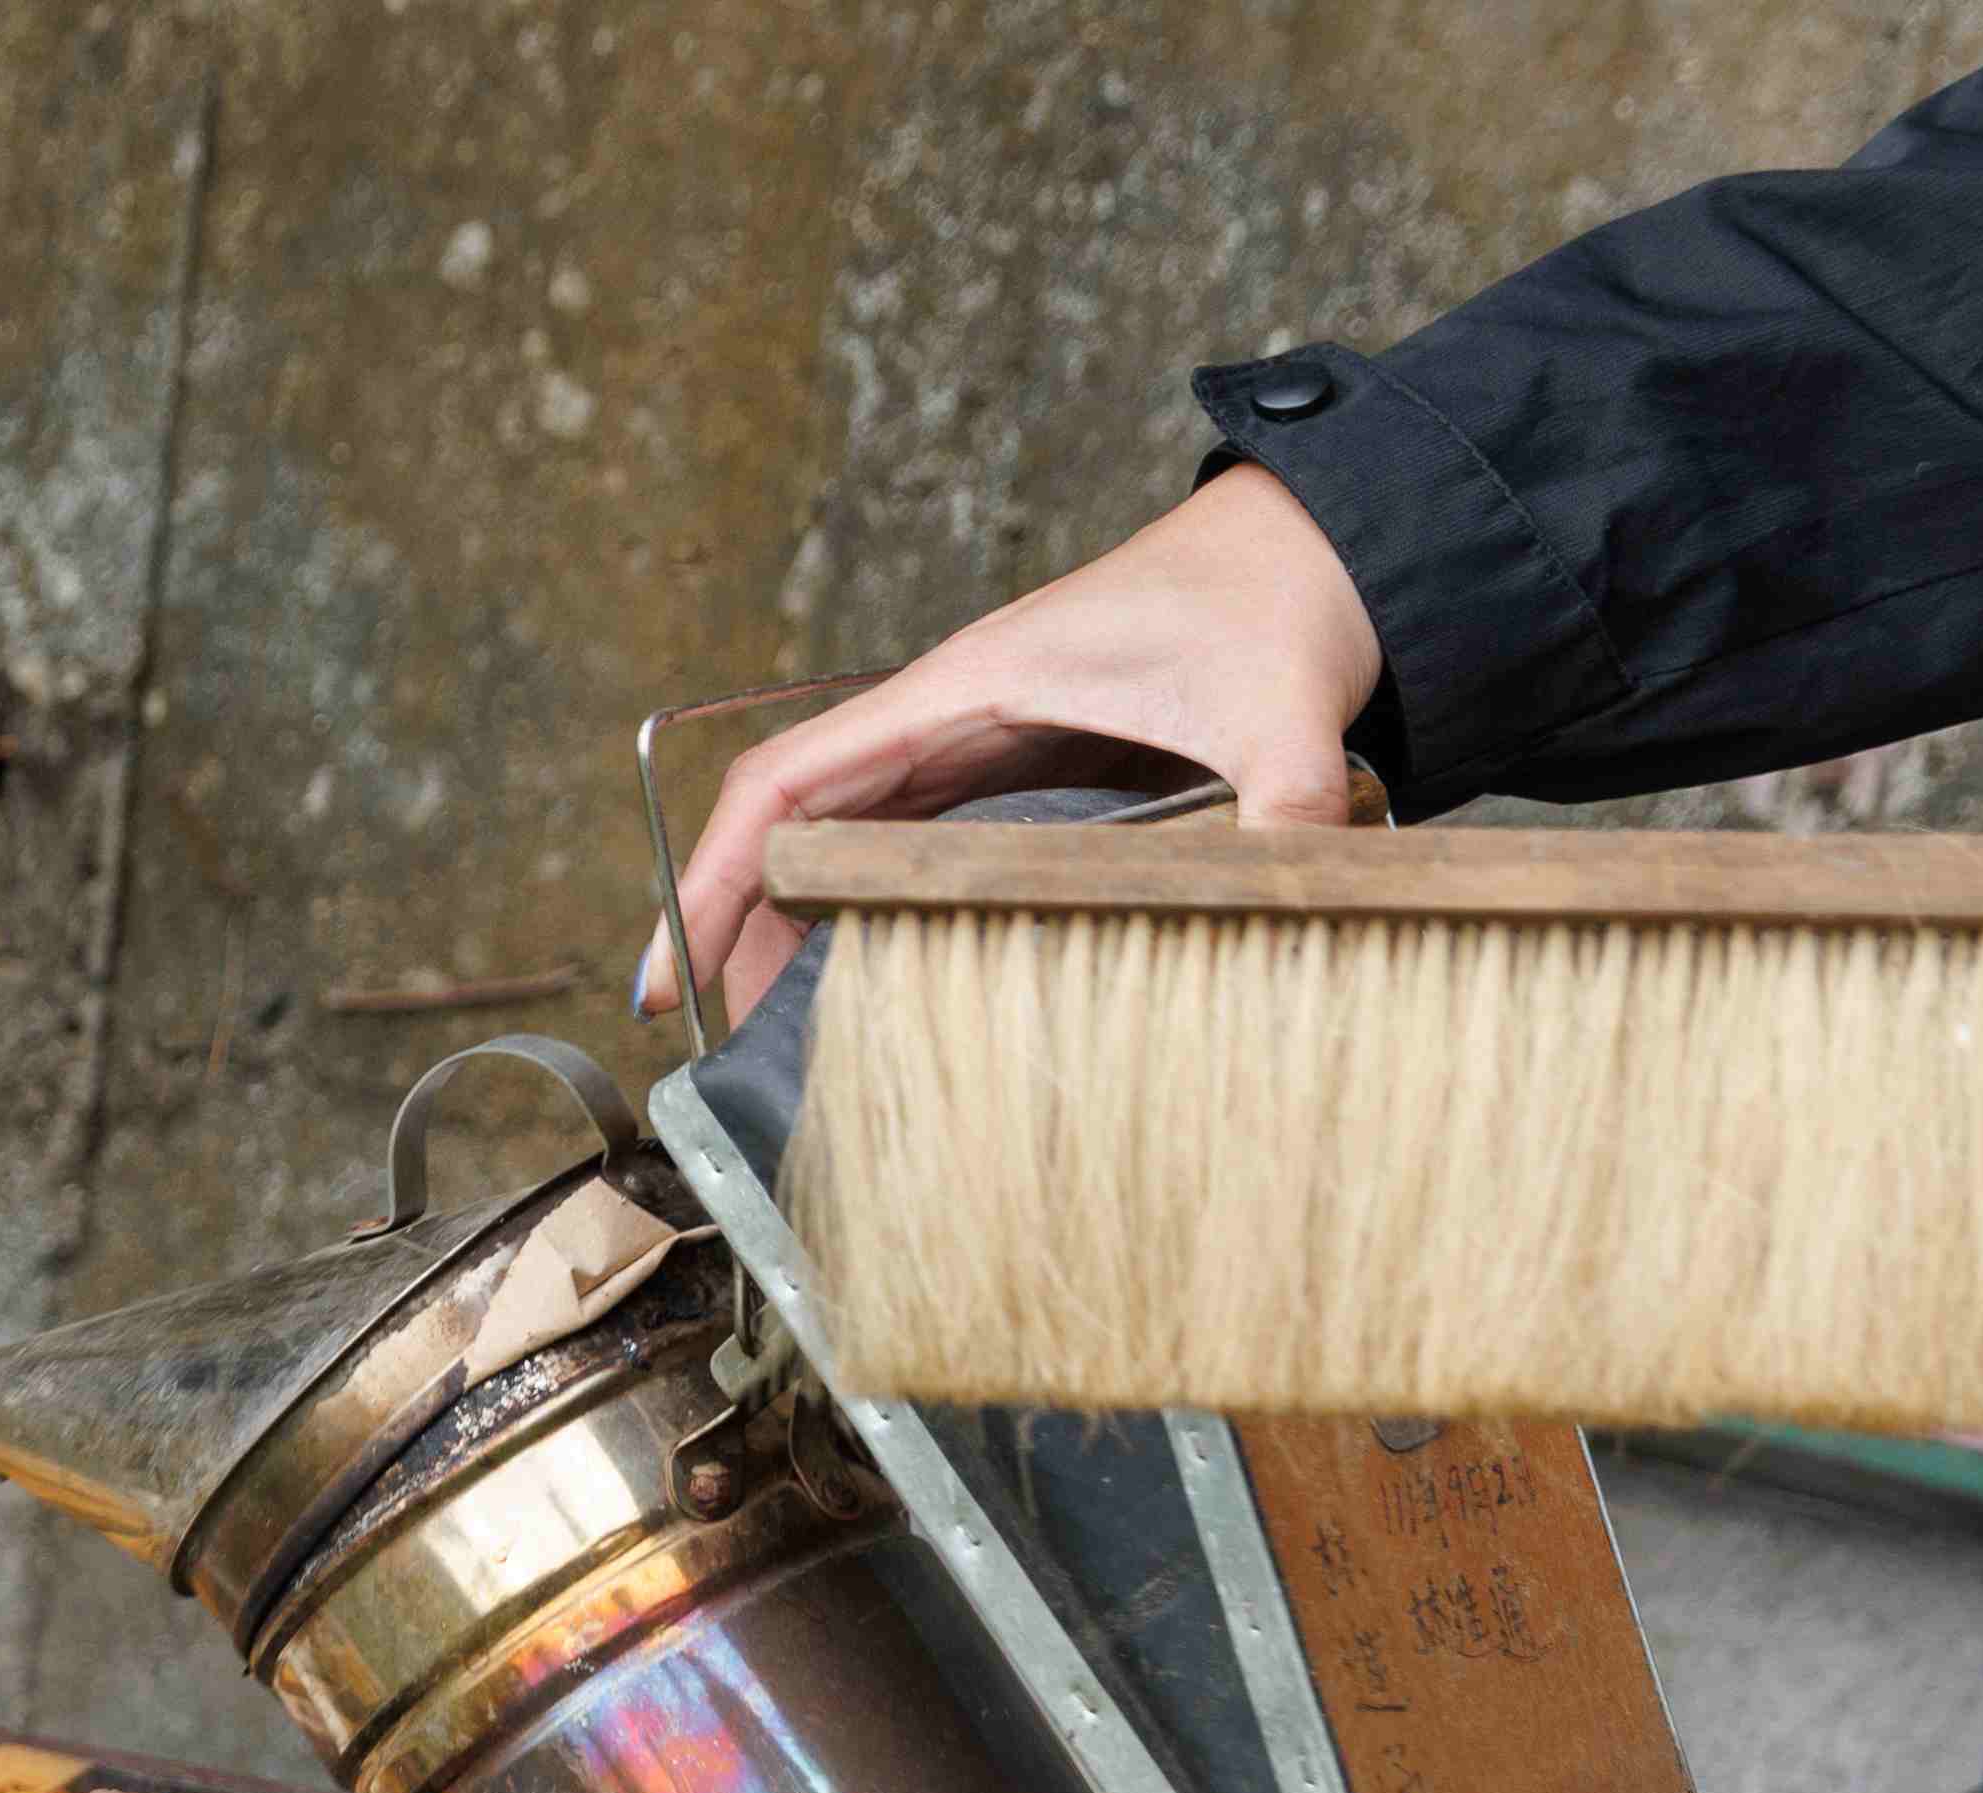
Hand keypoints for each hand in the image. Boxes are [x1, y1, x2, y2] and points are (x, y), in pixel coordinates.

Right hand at [661, 467, 1385, 1027]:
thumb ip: (1288, 815)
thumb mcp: (1284, 721)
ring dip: (787, 930)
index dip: (713, 876)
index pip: (785, 780)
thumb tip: (1295, 905)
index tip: (671, 975)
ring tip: (774, 1038)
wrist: (1310, 559)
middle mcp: (948, 718)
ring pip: (835, 842)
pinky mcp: (1011, 776)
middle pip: (786, 824)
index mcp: (965, 688)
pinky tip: (862, 989)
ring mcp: (974, 748)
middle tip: (712, 1043)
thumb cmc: (1274, 607)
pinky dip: (857, 916)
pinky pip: (897, 851)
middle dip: (729, 927)